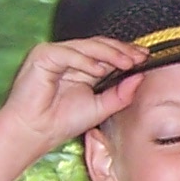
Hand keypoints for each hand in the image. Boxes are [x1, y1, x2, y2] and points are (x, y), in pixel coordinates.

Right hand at [0, 36, 147, 157]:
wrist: (34, 134)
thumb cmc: (60, 122)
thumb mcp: (100, 107)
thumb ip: (120, 94)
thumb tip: (140, 77)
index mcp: (80, 67)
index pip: (106, 53)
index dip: (125, 54)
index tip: (145, 58)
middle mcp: (67, 57)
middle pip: (98, 46)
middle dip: (121, 51)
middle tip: (140, 57)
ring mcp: (54, 54)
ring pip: (87, 46)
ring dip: (109, 53)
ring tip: (127, 62)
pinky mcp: (42, 55)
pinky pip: (68, 53)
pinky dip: (85, 60)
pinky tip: (100, 70)